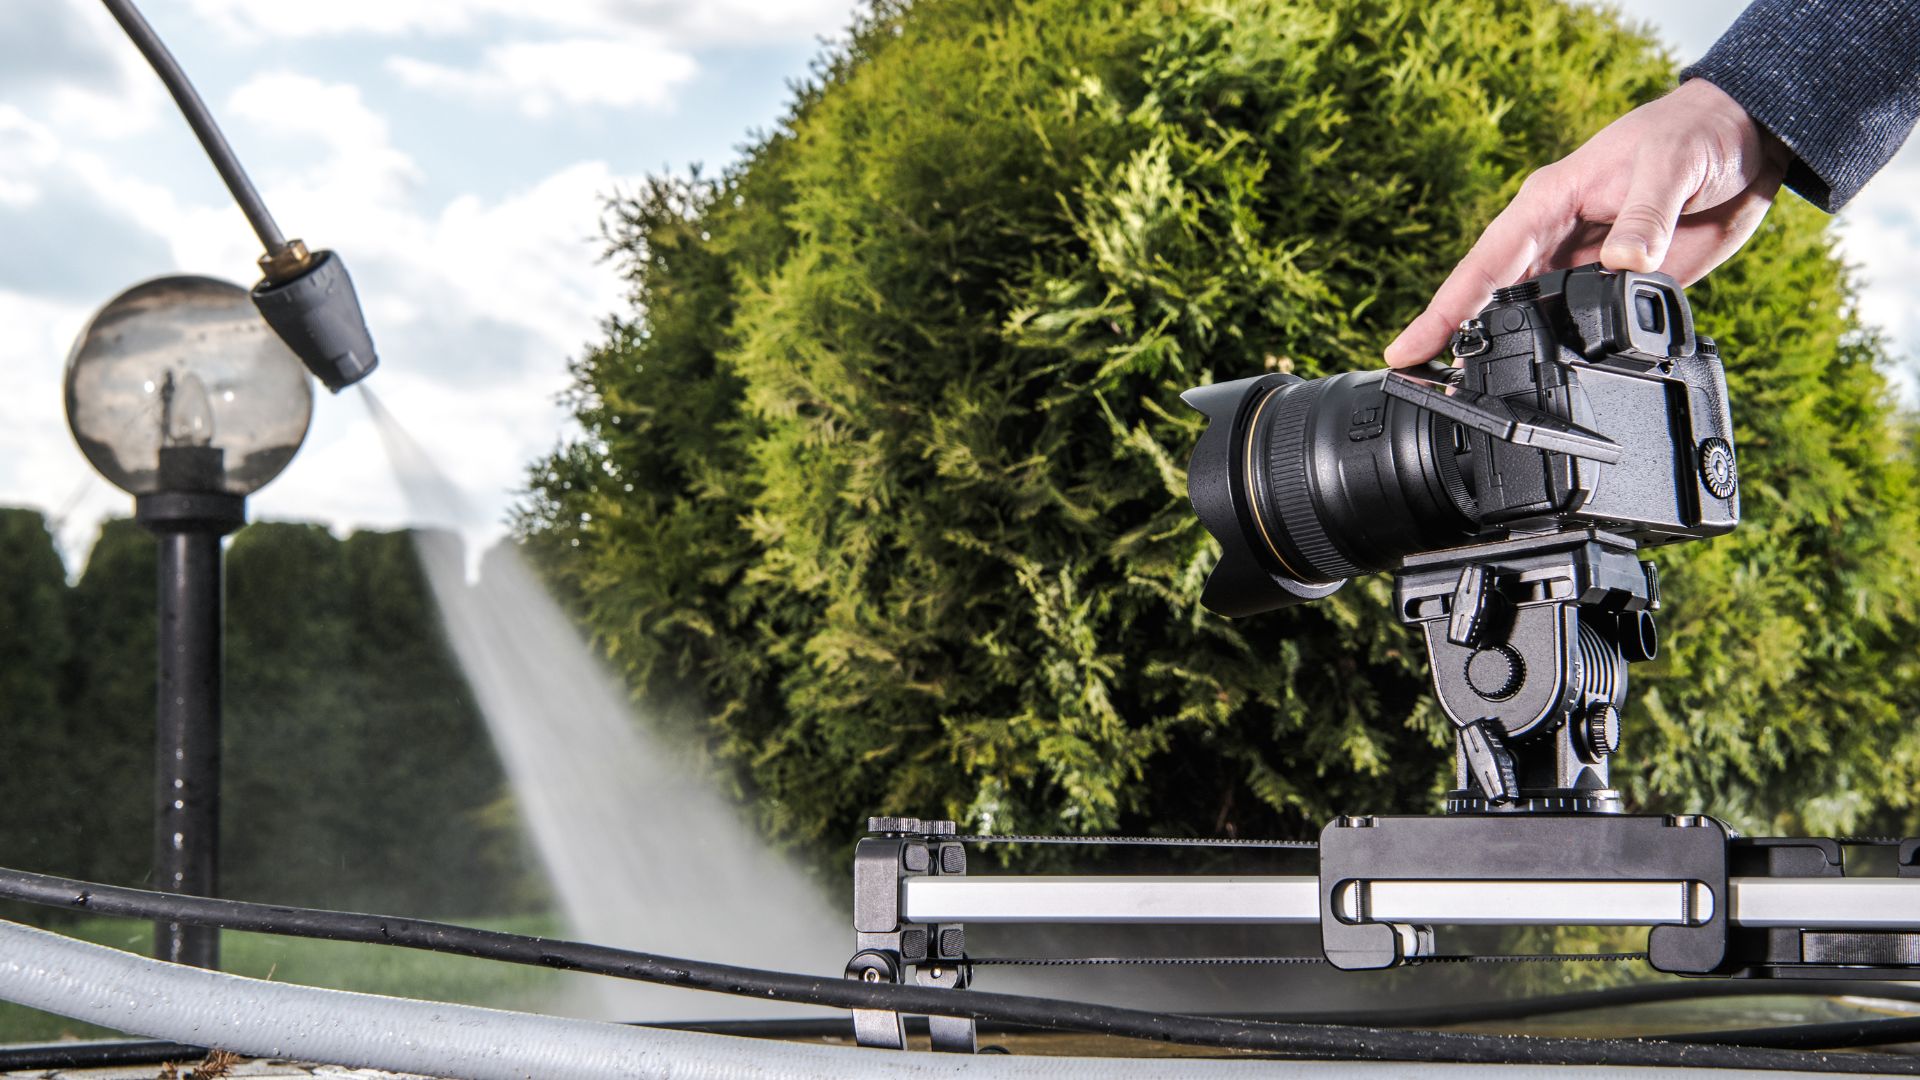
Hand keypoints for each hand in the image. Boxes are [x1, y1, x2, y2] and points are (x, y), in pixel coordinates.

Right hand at [1384, 79, 1790, 366]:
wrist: (1749, 141)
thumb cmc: (1697, 133)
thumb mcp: (1670, 165)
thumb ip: (1645, 216)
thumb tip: (1622, 262)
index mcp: (1549, 202)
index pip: (1484, 264)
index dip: (1443, 311)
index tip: (1405, 350)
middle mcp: (1555, 237)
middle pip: (1491, 299)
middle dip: (1455, 342)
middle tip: (1422, 387)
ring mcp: (1584, 264)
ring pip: (1531, 318)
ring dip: (1503, 353)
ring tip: (1468, 396)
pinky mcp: (1619, 286)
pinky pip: (1581, 327)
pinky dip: (1561, 356)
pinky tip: (1546, 382)